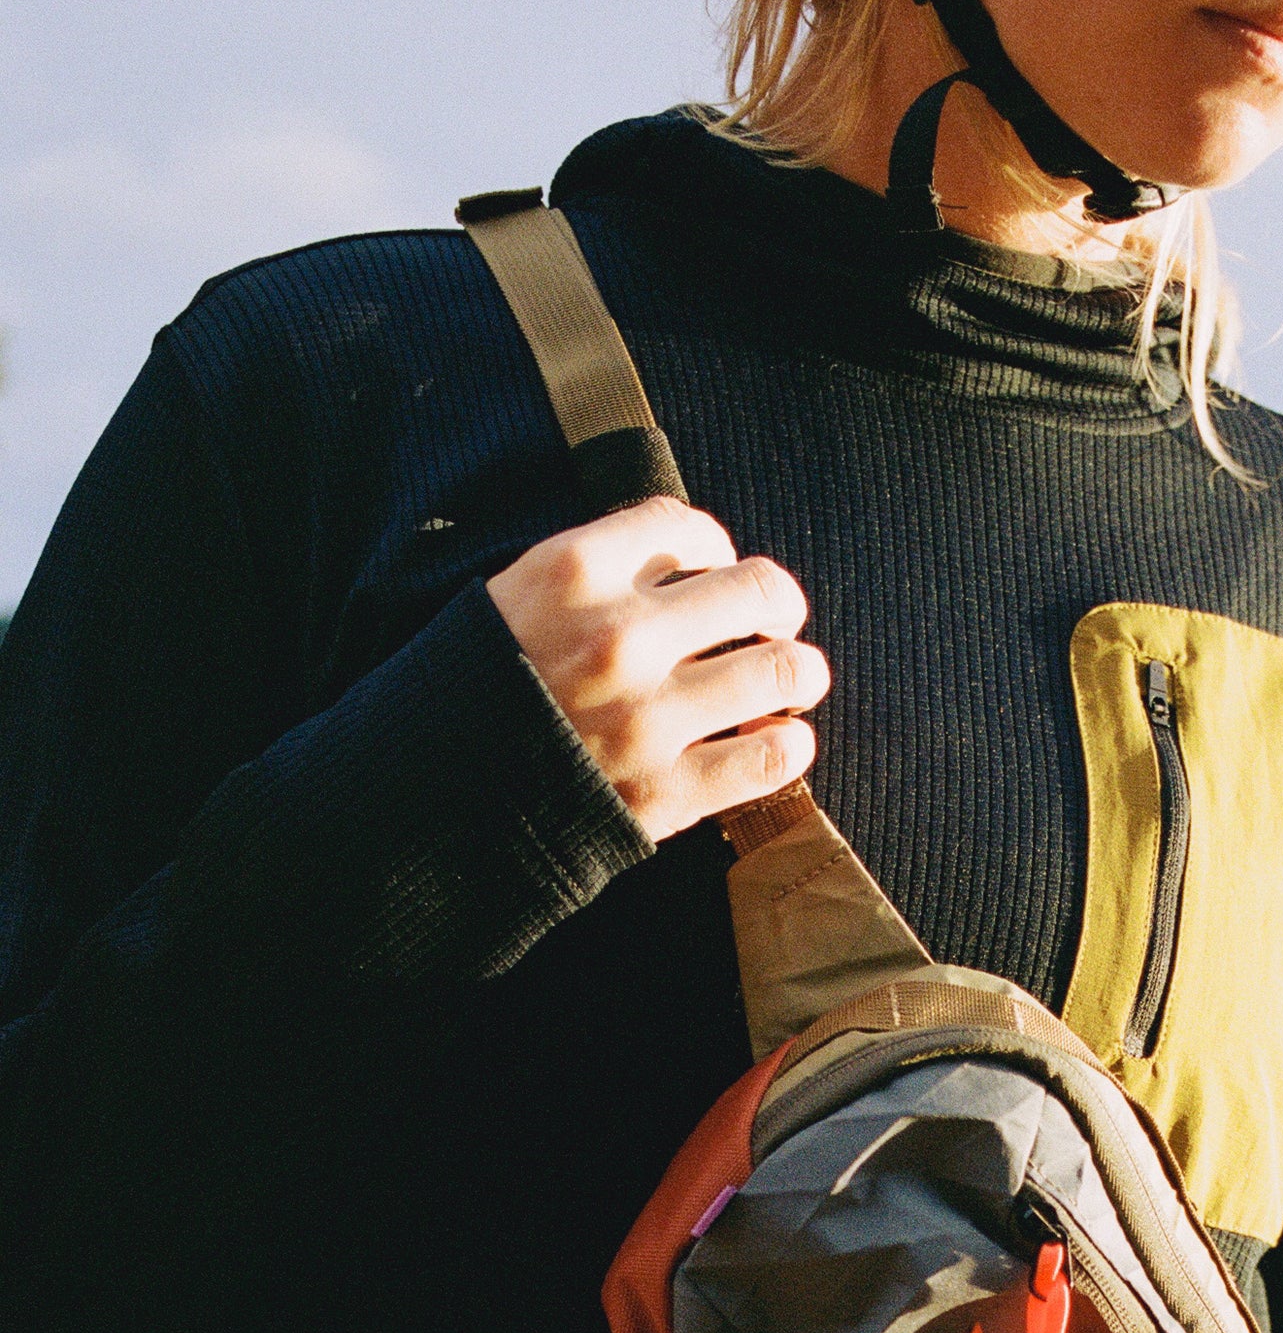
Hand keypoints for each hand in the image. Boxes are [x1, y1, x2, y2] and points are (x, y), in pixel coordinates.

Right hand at [486, 498, 829, 842]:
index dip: (717, 547)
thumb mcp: (512, 601)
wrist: (429, 804)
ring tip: (795, 681)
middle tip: (777, 622)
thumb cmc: (476, 696)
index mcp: (572, 572)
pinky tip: (783, 742)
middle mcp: (617, 637)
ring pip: (782, 670)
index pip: (687, 528)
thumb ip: (594, 574)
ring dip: (802, 672)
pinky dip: (792, 746)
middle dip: (779, 604)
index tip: (717, 569)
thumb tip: (688, 567)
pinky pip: (770, 757)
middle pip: (757, 590)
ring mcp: (646, 718)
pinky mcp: (665, 793)